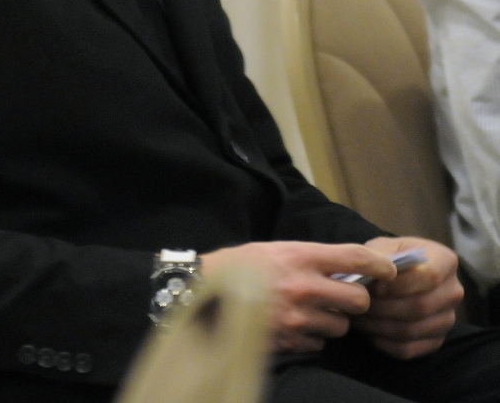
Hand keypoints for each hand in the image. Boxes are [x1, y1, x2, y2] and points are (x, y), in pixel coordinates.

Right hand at [201, 241, 396, 352]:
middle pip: (358, 299)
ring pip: (341, 326)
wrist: (206, 293)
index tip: (390, 270)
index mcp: (300, 256)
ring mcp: (298, 317)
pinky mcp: (290, 341)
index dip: (378, 264)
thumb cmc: (241, 266)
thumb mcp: (276, 251)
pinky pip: (319, 344)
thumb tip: (343, 269)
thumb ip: (309, 260)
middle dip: (355, 300)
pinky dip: (313, 338)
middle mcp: (304, 286)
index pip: (353, 256)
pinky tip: (295, 325)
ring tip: (312, 312)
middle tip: (342, 297)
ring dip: (333, 321)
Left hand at [353, 236, 462, 358]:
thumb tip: (374, 275)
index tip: (375, 287)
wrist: (397, 276)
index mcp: (445, 261)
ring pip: (412, 329)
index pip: (429, 276)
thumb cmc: (389, 258)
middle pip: (420, 306)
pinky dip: (384, 342)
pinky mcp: (435, 342)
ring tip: (359, 317)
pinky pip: (408, 349)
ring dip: (380, 326)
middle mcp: (453, 292)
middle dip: (384, 307)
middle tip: (360, 304)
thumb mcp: (384, 246)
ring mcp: (446, 320)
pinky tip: (369, 331)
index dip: (399, 284)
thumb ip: (381, 257)